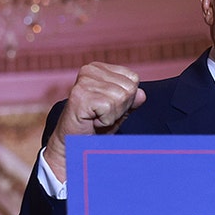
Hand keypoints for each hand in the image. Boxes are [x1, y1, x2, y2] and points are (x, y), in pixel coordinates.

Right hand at [44, 62, 146, 180]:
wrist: (72, 145)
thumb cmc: (93, 127)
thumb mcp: (118, 112)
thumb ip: (130, 101)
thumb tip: (142, 94)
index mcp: (99, 68)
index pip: (133, 79)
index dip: (126, 100)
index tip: (108, 108)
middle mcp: (90, 70)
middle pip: (129, 88)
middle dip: (120, 108)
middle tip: (101, 115)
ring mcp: (84, 82)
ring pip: (121, 97)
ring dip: (112, 115)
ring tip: (96, 118)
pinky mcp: (80, 95)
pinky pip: (109, 107)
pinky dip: (105, 120)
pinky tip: (92, 121)